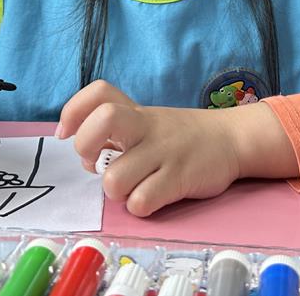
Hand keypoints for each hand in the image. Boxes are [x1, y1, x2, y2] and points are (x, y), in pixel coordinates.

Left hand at [56, 81, 296, 216]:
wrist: (233, 139)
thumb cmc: (182, 136)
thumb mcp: (149, 123)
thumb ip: (116, 132)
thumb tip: (83, 153)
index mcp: (136, 112)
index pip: (98, 93)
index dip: (73, 111)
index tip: (67, 133)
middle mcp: (147, 127)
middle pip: (103, 120)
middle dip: (86, 147)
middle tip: (95, 163)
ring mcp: (163, 152)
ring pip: (114, 178)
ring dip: (115, 190)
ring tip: (129, 188)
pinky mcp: (179, 178)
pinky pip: (141, 201)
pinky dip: (139, 206)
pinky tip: (148, 199)